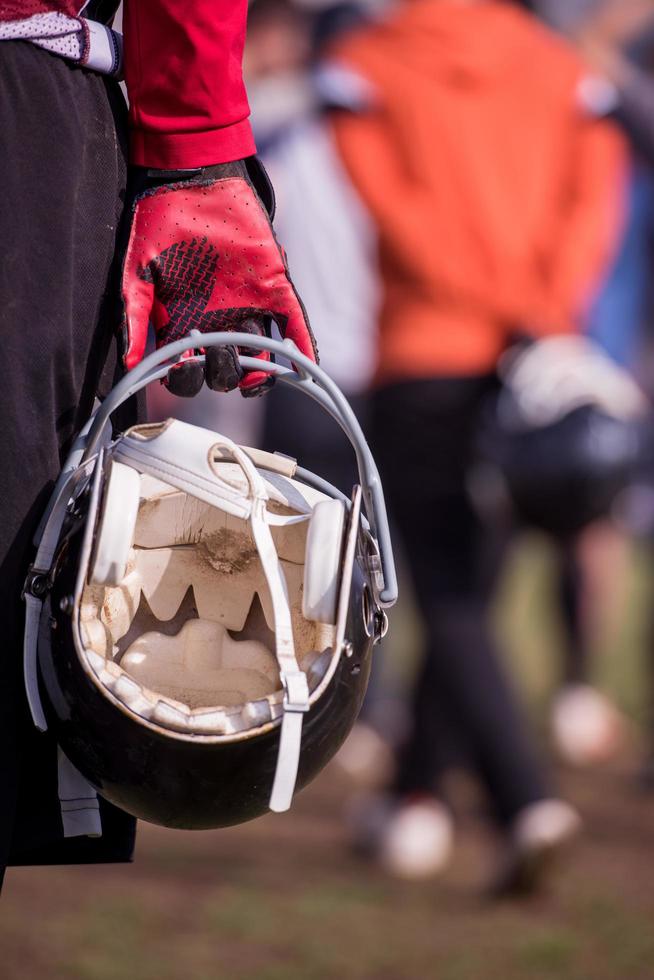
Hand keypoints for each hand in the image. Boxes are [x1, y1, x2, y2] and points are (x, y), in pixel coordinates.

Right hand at [120, 158, 317, 396]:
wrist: (192, 179)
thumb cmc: (158, 224)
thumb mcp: (138, 272)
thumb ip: (134, 317)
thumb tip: (132, 364)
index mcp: (183, 324)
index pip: (188, 371)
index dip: (186, 380)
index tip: (181, 371)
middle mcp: (217, 322)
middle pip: (225, 370)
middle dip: (221, 375)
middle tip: (214, 359)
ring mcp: (248, 307)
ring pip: (261, 356)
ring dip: (259, 373)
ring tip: (254, 376)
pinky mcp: (275, 287)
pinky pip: (293, 323)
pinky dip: (302, 346)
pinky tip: (304, 365)